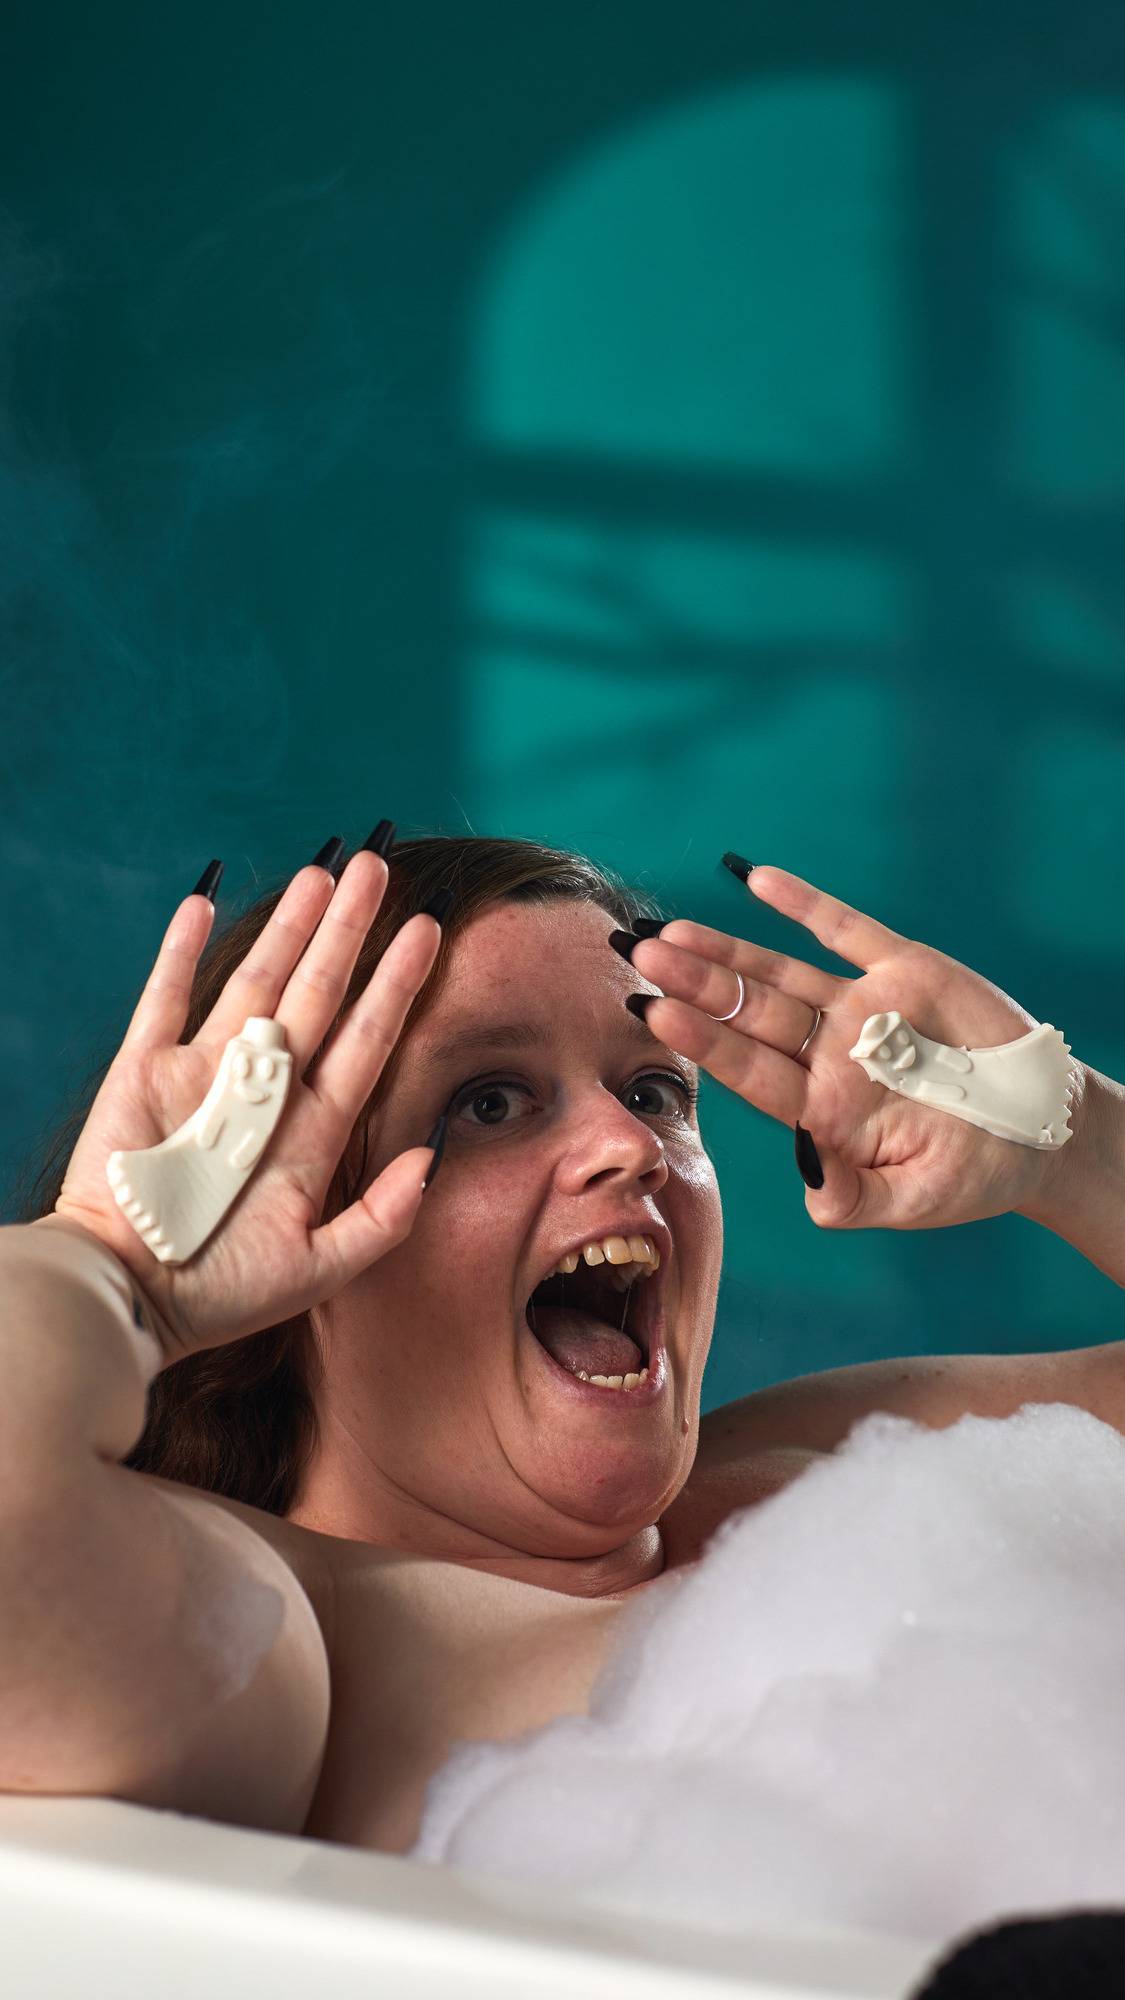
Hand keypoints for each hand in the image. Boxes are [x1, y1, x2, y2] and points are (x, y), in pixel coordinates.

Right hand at [50, 851, 440, 1358]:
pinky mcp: (145, 1069)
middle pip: (321, 992)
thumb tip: (430, 1155)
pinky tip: (205, 904)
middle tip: (381, 867)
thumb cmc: (219, 1294)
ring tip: (322, 872)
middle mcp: (265, 1092)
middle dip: (351, 931)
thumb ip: (380, 1217)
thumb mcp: (316, 1268)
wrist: (124, 1297)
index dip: (398, 985)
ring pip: (256, 980)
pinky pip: (166, 996)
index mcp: (311, 1132)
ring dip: (289, 927)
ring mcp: (204, 1075)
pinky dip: (182, 949)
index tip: (430, 931)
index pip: (368, 1040)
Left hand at [628, 865, 1088, 1232]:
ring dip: (726, 948)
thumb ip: (858, 1198)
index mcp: (823, 1108)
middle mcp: (829, 1052)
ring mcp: (861, 1007)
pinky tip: (755, 879)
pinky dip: (803, 903)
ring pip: (779, 970)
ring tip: (668, 929)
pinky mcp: (902, 969)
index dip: (702, 1039)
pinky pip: (844, 928)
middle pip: (747, 1013)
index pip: (748, 1069)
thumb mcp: (915, 1198)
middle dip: (693, 985)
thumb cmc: (972, 1173)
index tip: (652, 1012)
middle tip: (637, 957)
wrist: (1040, 1130)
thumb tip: (812, 1191)